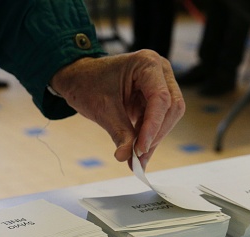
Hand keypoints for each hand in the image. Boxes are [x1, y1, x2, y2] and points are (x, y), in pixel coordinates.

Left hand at [49, 50, 184, 167]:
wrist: (78, 78)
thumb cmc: (87, 84)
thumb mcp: (102, 109)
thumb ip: (119, 132)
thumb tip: (126, 156)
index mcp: (147, 63)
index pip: (160, 98)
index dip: (153, 126)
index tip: (140, 149)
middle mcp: (159, 70)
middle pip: (171, 108)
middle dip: (155, 135)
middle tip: (137, 158)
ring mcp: (160, 83)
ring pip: (168, 117)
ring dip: (153, 140)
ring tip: (135, 160)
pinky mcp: (154, 99)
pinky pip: (158, 121)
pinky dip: (148, 138)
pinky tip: (136, 153)